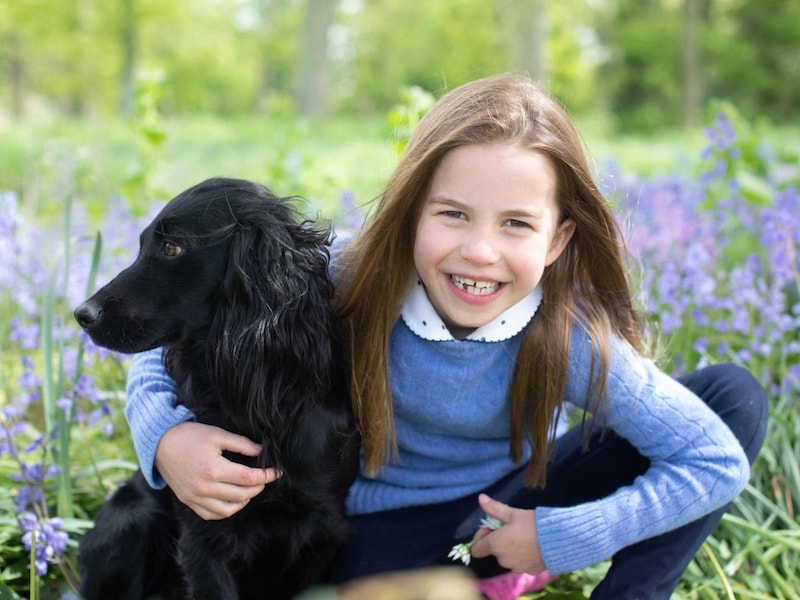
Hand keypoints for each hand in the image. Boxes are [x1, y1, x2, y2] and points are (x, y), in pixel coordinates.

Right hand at [154, 421, 280, 519]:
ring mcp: (195, 497)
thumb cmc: (190, 436)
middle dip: (258, 487)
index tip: (276, 472)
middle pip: (241, 494)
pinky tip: (234, 500)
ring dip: (244, 501)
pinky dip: (226, 510)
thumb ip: (241, 444)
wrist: (160, 444)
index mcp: (213, 469)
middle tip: (265, 478)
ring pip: (228, 509)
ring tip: (251, 489)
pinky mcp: (188, 501)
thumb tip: (261, 451)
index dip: (266, 475)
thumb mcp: (217, 434)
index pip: (248, 478)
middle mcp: (204, 488)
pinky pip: (211, 515)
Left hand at [469, 494, 545, 573]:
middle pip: (494, 551)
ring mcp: (516, 567)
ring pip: (508, 557)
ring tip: (525, 536)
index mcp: (495, 545)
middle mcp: (503, 560)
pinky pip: (521, 563)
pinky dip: (523, 556)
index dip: (481, 537)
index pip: (476, 549)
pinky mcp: (529, 571)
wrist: (559, 540)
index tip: (492, 528)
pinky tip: (533, 545)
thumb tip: (480, 498)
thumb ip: (494, 508)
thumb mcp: (512, 513)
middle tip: (511, 528)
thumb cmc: (533, 524)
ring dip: (511, 549)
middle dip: (499, 540)